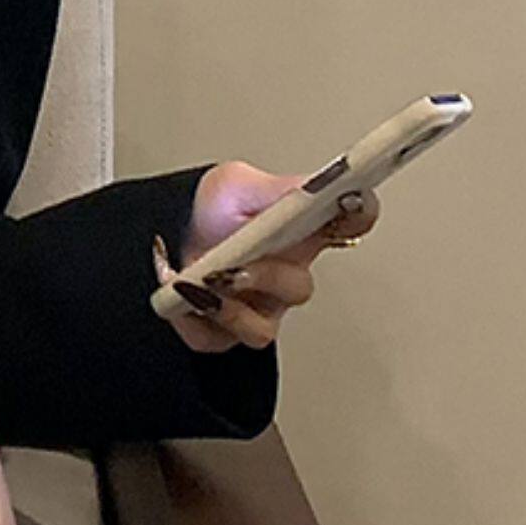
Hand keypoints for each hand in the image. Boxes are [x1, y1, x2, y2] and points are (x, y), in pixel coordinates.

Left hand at [153, 160, 380, 353]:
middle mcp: (287, 275)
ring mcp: (260, 308)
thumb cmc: (211, 213)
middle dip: (268, 276)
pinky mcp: (225, 333)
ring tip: (202, 282)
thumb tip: (318, 187)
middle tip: (237, 263)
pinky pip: (216, 340)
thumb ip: (277, 188)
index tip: (346, 200)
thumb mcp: (237, 184)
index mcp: (302, 232)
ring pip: (261, 330)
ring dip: (231, 310)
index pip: (353, 223)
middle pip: (301, 288)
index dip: (359, 213)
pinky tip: (180, 292)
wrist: (166, 234)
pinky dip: (192, 317)